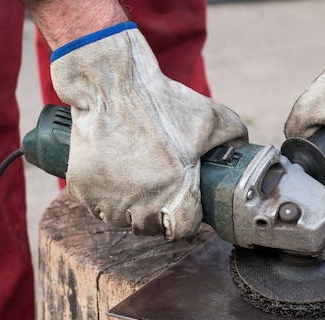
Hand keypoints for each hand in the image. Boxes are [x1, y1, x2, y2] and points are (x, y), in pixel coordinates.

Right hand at [50, 23, 247, 238]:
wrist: (111, 86)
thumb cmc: (162, 102)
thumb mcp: (210, 116)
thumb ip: (235, 135)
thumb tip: (242, 150)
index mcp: (175, 192)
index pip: (182, 229)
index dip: (185, 219)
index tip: (182, 208)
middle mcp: (140, 202)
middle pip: (149, 228)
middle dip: (156, 215)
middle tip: (156, 195)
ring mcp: (108, 198)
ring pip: (120, 220)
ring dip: (127, 210)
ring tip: (133, 188)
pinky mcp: (82, 188)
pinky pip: (94, 206)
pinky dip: (102, 199)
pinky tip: (112, 182)